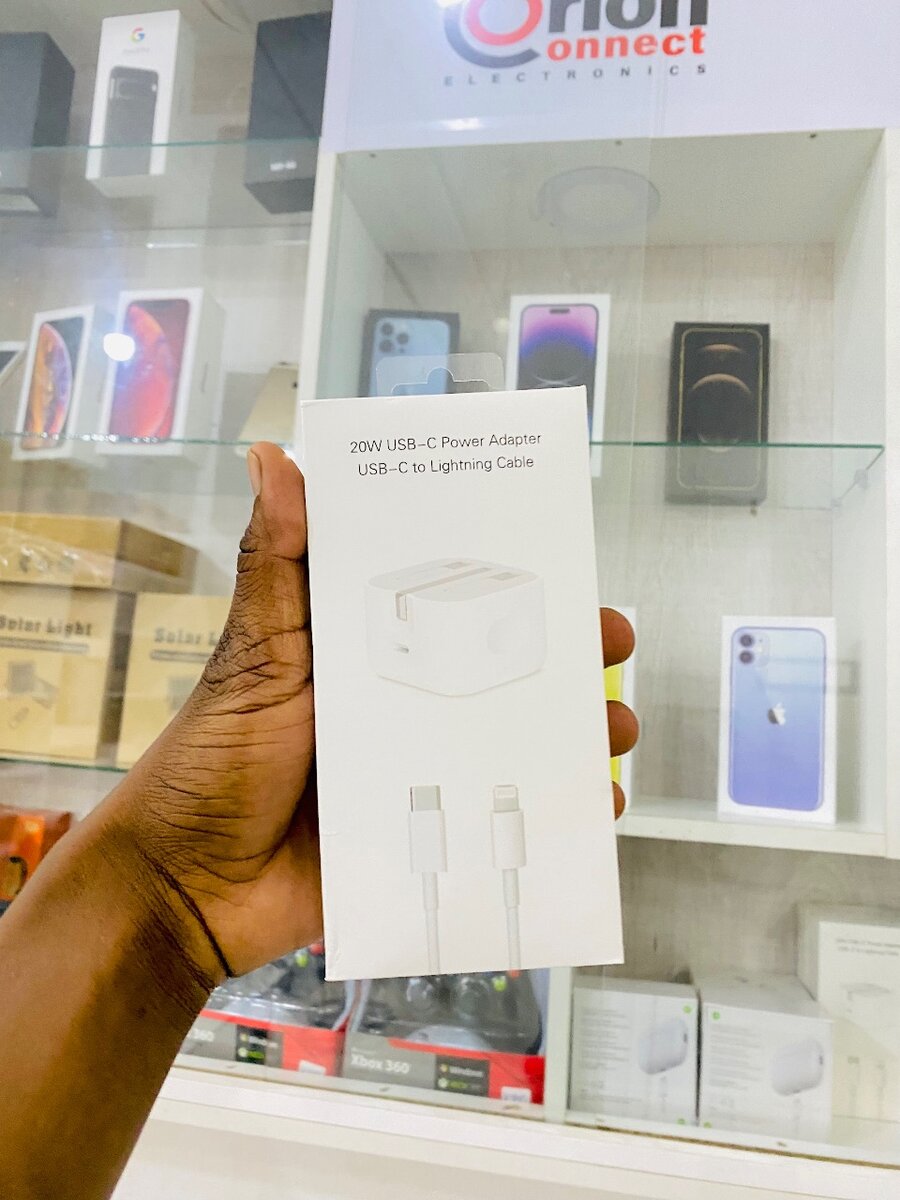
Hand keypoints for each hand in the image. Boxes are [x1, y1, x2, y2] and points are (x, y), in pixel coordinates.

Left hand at [98, 444, 637, 982]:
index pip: (449, 605)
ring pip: (510, 745)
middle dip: (562, 658)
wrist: (186, 886)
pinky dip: (552, 819)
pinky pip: (497, 822)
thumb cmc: (212, 759)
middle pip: (496, 674)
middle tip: (609, 645)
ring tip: (613, 729)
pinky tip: (590, 809)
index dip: (508, 584)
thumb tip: (271, 456)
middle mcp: (397, 709)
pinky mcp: (420, 839)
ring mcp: (413, 776)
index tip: (564, 565)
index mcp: (362, 655)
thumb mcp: (254, 657)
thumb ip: (276, 567)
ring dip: (571, 735)